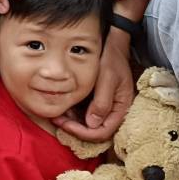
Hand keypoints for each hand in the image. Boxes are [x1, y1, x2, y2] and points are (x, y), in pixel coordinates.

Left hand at [53, 27, 135, 141]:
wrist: (113, 46)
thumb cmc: (112, 60)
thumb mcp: (107, 78)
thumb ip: (102, 102)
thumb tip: (92, 124)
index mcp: (121, 108)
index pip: (103, 132)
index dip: (84, 133)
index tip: (67, 125)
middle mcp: (115, 111)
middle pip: (95, 131)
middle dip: (76, 129)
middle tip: (57, 120)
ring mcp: (106, 107)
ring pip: (89, 125)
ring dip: (73, 123)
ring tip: (57, 115)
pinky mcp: (98, 102)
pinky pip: (86, 114)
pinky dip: (74, 115)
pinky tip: (63, 108)